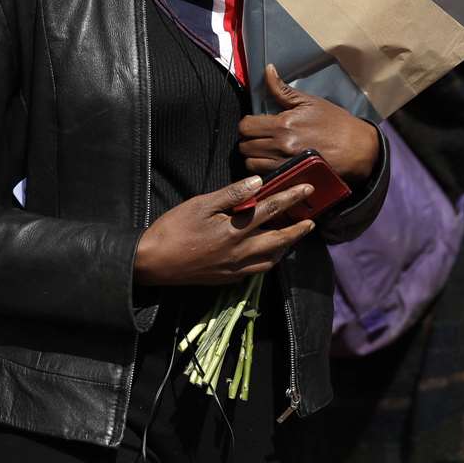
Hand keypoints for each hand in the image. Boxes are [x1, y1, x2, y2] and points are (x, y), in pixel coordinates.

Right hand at [133, 176, 316, 285]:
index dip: (291, 198)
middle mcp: (240, 253)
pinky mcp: (227, 279)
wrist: (152, 263)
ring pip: (271, 260)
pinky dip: (268, 261)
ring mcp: (235, 269)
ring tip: (293, 237)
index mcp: (235, 231)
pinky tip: (267, 254)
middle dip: (298, 230)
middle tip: (311, 221)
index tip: (307, 190)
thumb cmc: (174, 229)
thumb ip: (232, 194)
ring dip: (285, 247)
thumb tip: (258, 183)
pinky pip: (256, 271)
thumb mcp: (201, 204)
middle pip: (279, 240)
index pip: (271, 210)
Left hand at [238, 65, 379, 184]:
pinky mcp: (292, 177)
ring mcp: (286, 164)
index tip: (256, 124)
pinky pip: (266, 177)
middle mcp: (281, 145)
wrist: (358, 148)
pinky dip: (264, 171)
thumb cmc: (336, 123)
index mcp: (283, 124)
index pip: (245, 126)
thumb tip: (267, 70)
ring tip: (265, 151)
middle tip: (259, 137)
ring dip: (255, 157)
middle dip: (249, 141)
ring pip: (251, 164)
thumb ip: (282, 89)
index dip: (247, 124)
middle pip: (244, 147)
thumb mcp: (309, 102)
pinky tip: (273, 163)